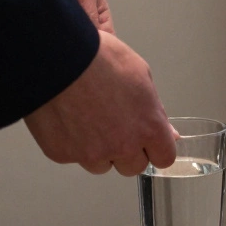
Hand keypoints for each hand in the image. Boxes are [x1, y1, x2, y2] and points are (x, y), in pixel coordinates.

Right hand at [23, 30, 175, 175]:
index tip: (149, 142)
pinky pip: (73, 156)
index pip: (164, 157)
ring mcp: (91, 154)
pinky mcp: (63, 154)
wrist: (56, 58)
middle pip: (133, 166)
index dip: (156, 148)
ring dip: (99, 150)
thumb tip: (168, 133)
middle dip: (127, 151)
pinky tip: (68, 119)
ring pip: (102, 164)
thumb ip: (155, 111)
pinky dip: (72, 143)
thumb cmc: (99, 59)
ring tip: (87, 119)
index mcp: (148, 127)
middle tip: (114, 125)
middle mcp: (122, 146)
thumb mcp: (141, 75)